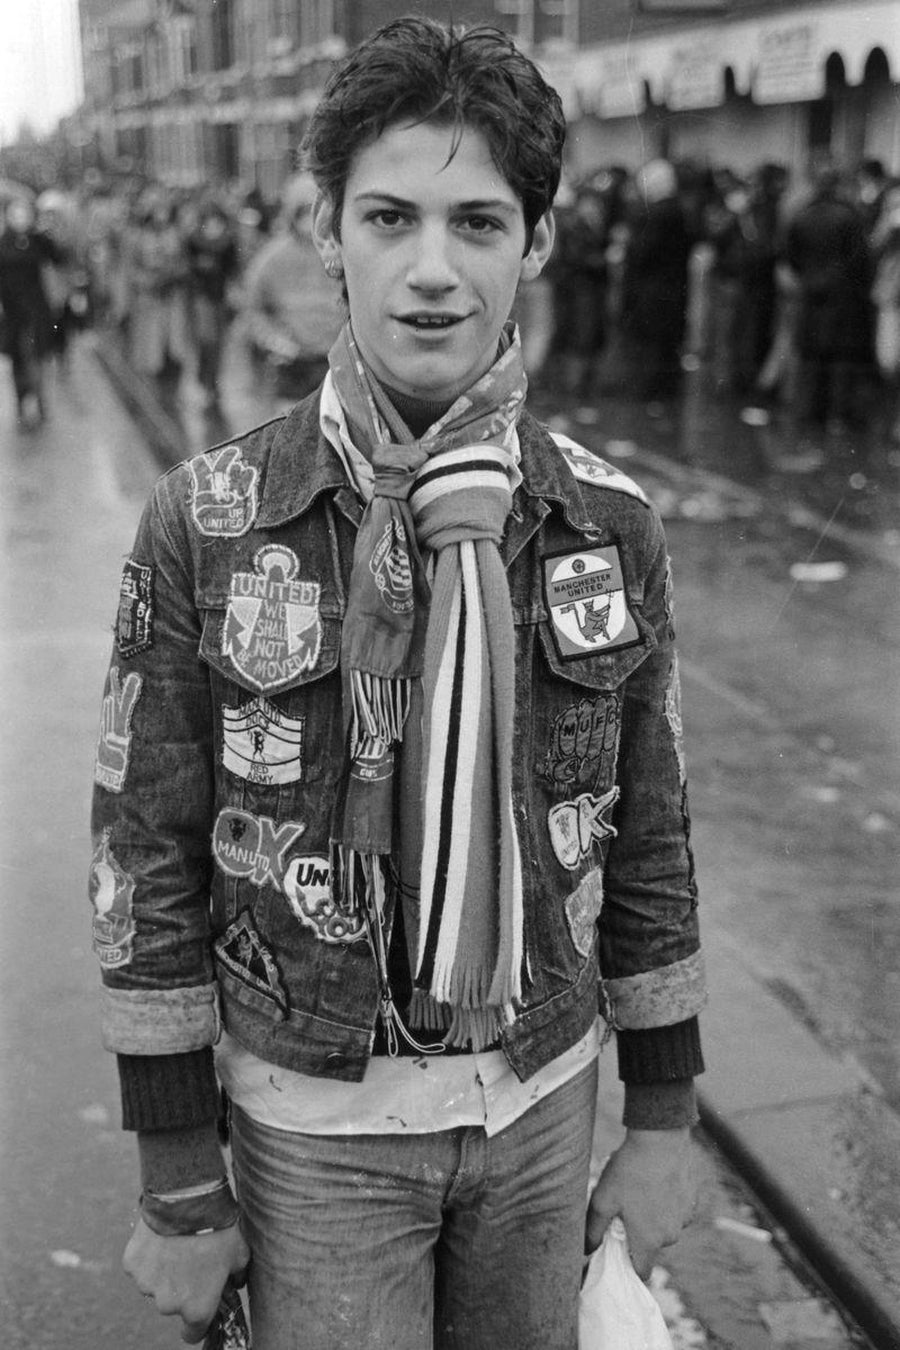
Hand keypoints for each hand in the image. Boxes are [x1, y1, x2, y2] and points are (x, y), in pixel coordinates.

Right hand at [123, 1216, 249, 1343]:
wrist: (188, 1201)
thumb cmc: (218, 1229)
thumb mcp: (240, 1255)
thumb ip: (237, 1276)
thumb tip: (234, 1283)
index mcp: (197, 1309)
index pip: (193, 1332)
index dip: (197, 1323)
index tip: (199, 1308)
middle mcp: (168, 1305)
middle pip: (173, 1305)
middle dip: (180, 1288)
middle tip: (191, 1260)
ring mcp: (147, 1286)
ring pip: (155, 1284)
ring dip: (163, 1271)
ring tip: (177, 1243)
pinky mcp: (132, 1265)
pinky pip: (141, 1266)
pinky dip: (148, 1255)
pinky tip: (161, 1235)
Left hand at [585, 1127, 695, 1278]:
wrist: (660, 1139)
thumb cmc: (629, 1171)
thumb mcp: (602, 1200)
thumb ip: (593, 1230)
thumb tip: (586, 1251)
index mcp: (649, 1241)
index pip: (642, 1272)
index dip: (629, 1266)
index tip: (619, 1250)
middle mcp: (671, 1235)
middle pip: (652, 1246)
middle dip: (639, 1233)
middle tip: (625, 1208)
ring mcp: (685, 1217)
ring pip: (665, 1226)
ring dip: (654, 1216)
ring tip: (640, 1189)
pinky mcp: (692, 1200)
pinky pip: (677, 1209)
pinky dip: (667, 1201)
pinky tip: (655, 1180)